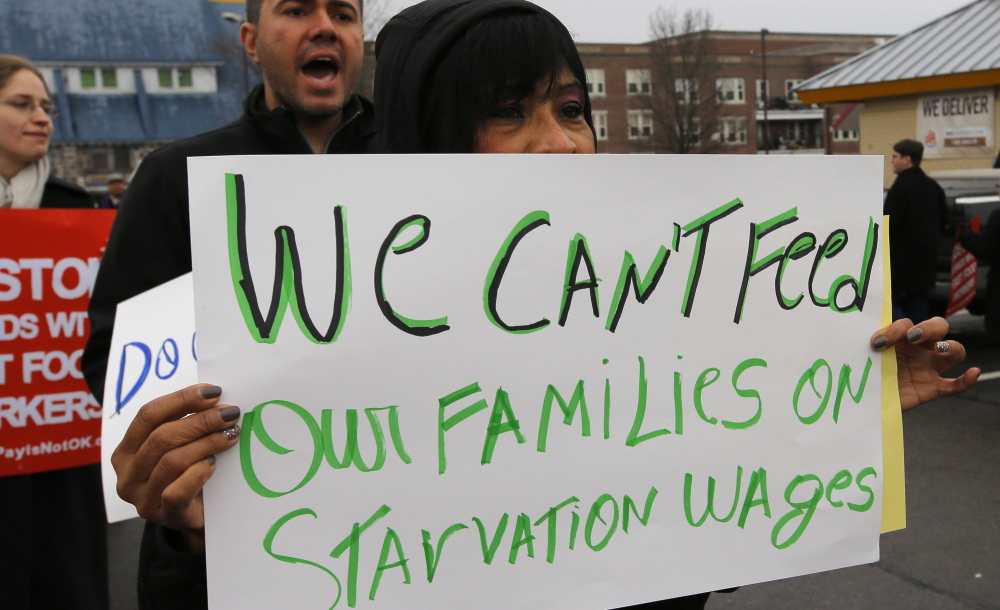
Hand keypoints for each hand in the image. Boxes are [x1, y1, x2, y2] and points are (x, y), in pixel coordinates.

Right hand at [111, 383, 240, 551]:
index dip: (181, 400)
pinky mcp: (163, 516)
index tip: (213, 392)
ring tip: (230, 434)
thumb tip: (214, 397)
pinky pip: (176, 491)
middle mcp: (128, 474)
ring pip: (171, 461)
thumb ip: (186, 423)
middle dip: (200, 420)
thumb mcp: (181, 446)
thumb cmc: (188, 473)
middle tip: (229, 413)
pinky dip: (197, 473)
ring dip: (206, 442)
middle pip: (161, 436)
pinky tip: (214, 463)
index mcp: (126, 450)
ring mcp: (142, 498)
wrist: (197, 517)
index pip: (147, 415)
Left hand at [870, 317, 978, 411]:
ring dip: (949, 346)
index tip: (877, 343)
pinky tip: (972, 373)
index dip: (894, 330)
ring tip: (939, 349)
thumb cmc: (865, 374)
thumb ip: (866, 350)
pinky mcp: (932, 389)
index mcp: (901, 338)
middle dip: (928, 328)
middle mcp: (919, 349)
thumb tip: (859, 343)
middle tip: (911, 337)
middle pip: (938, 327)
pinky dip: (967, 380)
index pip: (907, 324)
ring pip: (953, 351)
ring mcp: (928, 368)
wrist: (866, 400)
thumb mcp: (865, 359)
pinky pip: (955, 385)